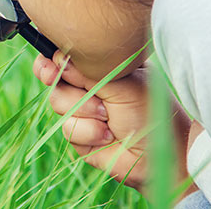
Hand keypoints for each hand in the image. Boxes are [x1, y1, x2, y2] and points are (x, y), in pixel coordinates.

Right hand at [34, 53, 149, 188]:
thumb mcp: (121, 81)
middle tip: (74, 87)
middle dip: (66, 86)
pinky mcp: (79, 134)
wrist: (159, 155)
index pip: (65, 57)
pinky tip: (108, 135)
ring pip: (57, 103)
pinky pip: (67, 128)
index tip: (52, 66)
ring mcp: (81, 110)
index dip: (52, 59)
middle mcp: (88, 86)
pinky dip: (88, 132)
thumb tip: (57, 60)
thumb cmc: (149, 111)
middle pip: (54, 79)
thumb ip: (89, 68)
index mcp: (99, 66)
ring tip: (109, 116)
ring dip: (84, 110)